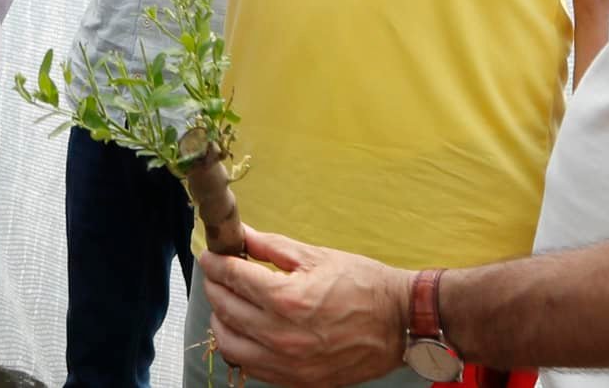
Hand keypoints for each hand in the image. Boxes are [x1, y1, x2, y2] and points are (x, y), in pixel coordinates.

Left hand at [199, 224, 414, 386]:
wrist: (398, 323)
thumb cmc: (362, 284)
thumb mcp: (316, 256)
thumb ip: (272, 247)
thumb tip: (242, 235)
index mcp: (286, 298)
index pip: (232, 277)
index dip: (215, 262)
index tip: (210, 255)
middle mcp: (281, 335)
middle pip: (225, 308)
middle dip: (215, 286)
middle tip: (218, 273)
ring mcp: (287, 364)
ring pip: (230, 343)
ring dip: (221, 319)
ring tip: (228, 302)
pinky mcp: (296, 381)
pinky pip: (251, 367)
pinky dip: (240, 347)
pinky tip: (246, 331)